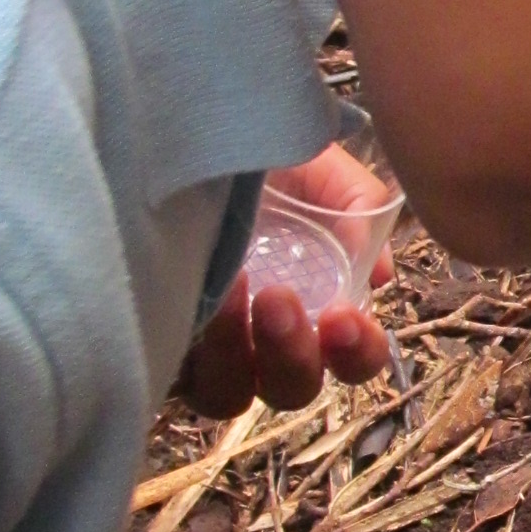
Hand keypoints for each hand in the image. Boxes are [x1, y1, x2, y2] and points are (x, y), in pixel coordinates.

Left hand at [179, 144, 394, 414]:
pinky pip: (167, 373)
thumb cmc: (255, 159)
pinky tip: (181, 286)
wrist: (181, 138)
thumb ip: (355, 205)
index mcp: (318, 307)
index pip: (354, 358)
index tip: (344, 316)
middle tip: (279, 299)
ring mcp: (207, 354)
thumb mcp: (316, 164)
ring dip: (233, 351)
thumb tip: (375, 271)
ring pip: (227, 393)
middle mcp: (265, 342)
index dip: (358, 351)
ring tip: (229, 285)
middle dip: (292, 353)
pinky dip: (179, 342)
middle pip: (292, 388)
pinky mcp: (154, 348)